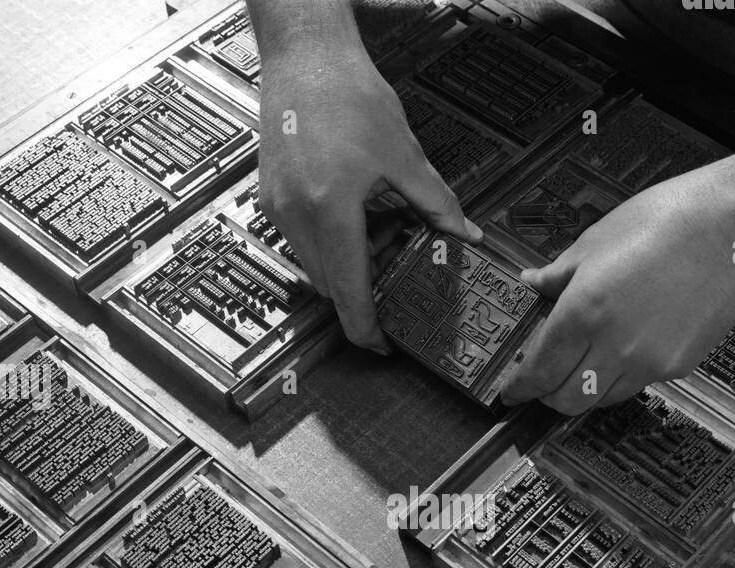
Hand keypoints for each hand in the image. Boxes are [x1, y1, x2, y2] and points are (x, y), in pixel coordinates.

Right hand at [257, 40, 481, 352]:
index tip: (382, 345)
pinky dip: (329, 244)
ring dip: (346, 267)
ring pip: (314, 267)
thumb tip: (464, 236)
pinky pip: (301, 242)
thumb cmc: (348, 93)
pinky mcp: (270, 198)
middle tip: (396, 271)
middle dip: (363, 291)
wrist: (303, 56)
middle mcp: (296, 215)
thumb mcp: (404, 153)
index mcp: (331, 209)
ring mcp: (277, 208)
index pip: (347, 291)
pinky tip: (354, 215)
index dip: (366, 328)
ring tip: (379, 232)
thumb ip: (436, 203)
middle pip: (330, 286)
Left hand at [501, 156, 734, 412]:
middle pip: (565, 400)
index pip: (538, 370)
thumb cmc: (670, 220)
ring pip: (599, 401)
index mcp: (583, 311)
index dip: (519, 387)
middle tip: (540, 383)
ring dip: (582, 391)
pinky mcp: (676, 366)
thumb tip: (532, 283)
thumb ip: (558, 273)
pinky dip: (618, 378)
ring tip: (580, 367)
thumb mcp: (597, 239)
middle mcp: (613, 345)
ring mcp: (648, 362)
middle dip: (547, 396)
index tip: (510, 391)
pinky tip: (620, 352)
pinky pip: (635, 385)